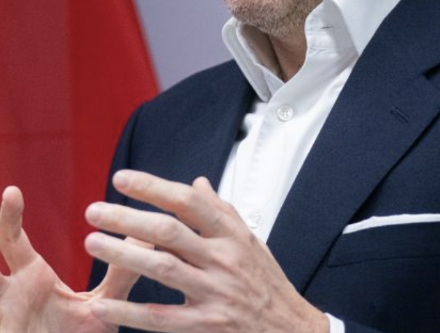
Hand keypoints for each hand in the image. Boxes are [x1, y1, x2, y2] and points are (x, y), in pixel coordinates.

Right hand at [0, 186, 142, 332]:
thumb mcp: (100, 306)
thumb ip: (123, 274)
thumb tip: (151, 240)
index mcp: (30, 279)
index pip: (12, 241)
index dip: (8, 217)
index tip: (10, 190)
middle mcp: (8, 293)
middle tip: (1, 198)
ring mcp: (0, 313)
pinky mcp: (2, 328)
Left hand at [84, 171, 328, 332]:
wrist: (288, 328)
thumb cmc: (265, 281)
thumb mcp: (249, 239)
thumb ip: (221, 210)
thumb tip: (198, 183)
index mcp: (232, 234)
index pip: (189, 201)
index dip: (154, 187)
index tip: (123, 179)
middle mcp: (222, 258)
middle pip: (169, 231)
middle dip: (128, 217)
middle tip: (96, 210)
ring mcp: (213, 292)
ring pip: (161, 268)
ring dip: (122, 255)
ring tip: (93, 242)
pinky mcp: (205, 325)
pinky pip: (160, 317)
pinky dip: (129, 311)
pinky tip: (104, 304)